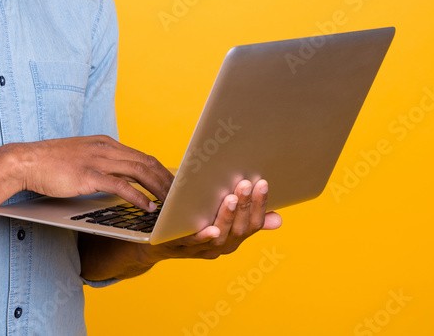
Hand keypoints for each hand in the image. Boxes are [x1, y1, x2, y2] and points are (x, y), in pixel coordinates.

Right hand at [13, 135, 173, 211]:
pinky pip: (121, 186)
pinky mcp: (88, 175)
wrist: (26, 161)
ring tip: (171, 203)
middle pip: (147, 162)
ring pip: (139, 171)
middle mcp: (105, 148)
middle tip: (181, 196)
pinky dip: (139, 197)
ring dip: (159, 188)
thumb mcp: (82, 157)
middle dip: (167, 180)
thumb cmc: (51, 163)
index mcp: (105, 143)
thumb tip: (119, 179)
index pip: (142, 155)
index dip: (161, 171)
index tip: (172, 185)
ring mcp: (97, 160)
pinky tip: (148, 208)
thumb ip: (101, 164)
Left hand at [151, 178, 281, 261]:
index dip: (260, 205)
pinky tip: (211, 228)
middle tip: (245, 184)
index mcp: (233, 238)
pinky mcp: (179, 247)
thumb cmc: (193, 222)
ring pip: (219, 237)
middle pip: (239, 230)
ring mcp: (201, 249)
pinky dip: (204, 236)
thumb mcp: (221, 217)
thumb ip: (247, 217)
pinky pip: (193, 243)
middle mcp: (221, 247)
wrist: (156, 240)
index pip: (254, 224)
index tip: (263, 183)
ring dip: (227, 217)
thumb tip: (278, 220)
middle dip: (245, 206)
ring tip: (231, 198)